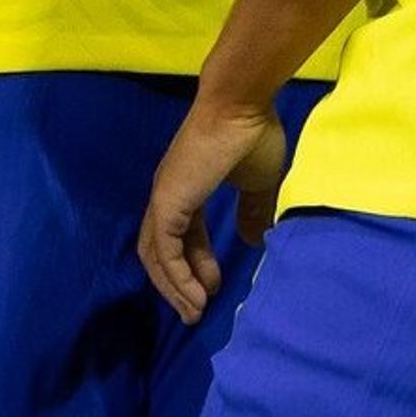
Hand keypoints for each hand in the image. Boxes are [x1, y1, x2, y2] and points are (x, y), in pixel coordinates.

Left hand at [138, 96, 288, 324]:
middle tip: (196, 312)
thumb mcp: (258, 182)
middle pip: (160, 252)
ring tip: (195, 313)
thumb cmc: (252, 134)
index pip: (181, 237)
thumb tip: (255, 240)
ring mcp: (164, 198)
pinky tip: (196, 295)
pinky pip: (165, 250)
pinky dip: (177, 277)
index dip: (195, 265)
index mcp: (184, 188)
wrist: (242, 104)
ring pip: (157, 256)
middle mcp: (167, 194)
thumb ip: (253, 211)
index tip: (213, 288)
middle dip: (177, 285)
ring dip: (175, 288)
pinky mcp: (168, 202)